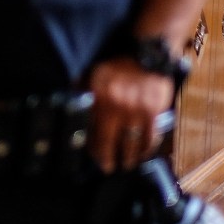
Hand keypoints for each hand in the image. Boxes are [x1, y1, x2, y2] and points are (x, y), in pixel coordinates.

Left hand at [87, 58, 174, 172]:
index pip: (92, 128)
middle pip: (110, 141)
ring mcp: (137, 110)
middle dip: (108, 158)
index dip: (92, 145)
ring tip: (126, 164)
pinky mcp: (154, 112)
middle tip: (107, 168)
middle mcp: (116, 105)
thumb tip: (68, 100)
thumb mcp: (95, 72)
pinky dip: (146, 149)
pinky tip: (142, 153)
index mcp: (99, 95)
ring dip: (128, 158)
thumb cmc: (118, 65)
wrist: (148, 55)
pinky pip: (149, 138)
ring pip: (130, 143)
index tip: (93, 156)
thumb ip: (82, 87)